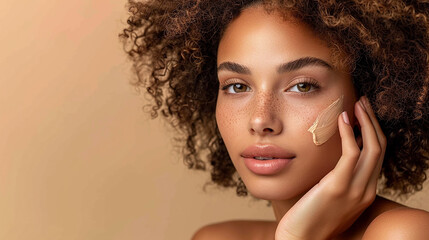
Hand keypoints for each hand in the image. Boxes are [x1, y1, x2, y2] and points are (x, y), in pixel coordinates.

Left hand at [275, 96, 386, 239]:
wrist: (300, 238)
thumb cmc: (309, 216)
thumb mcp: (329, 195)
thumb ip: (337, 178)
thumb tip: (333, 158)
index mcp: (365, 192)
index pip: (377, 156)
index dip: (373, 132)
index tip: (363, 114)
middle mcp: (366, 190)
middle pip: (380, 148)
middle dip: (373, 121)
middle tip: (363, 102)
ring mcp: (355, 190)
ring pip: (372, 147)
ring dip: (366, 121)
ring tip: (356, 104)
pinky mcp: (338, 187)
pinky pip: (351, 153)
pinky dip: (349, 132)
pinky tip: (341, 118)